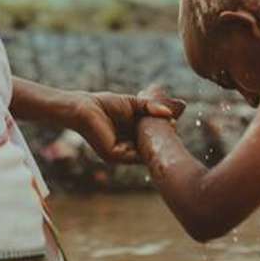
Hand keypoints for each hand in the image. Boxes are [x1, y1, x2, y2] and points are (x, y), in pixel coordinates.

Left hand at [71, 90, 185, 164]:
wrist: (84, 107)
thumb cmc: (105, 104)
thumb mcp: (133, 105)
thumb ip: (150, 108)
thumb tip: (170, 112)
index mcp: (130, 138)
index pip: (149, 141)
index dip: (162, 134)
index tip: (175, 124)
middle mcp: (126, 149)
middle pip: (148, 149)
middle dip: (161, 140)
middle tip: (174, 129)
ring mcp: (120, 154)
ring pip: (143, 154)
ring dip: (155, 145)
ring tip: (168, 133)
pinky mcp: (113, 155)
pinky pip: (134, 156)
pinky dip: (145, 148)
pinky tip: (154, 137)